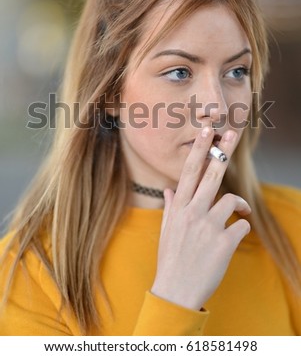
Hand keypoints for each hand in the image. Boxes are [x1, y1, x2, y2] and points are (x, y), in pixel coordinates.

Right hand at [151, 126, 250, 309]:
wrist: (176, 291)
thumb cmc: (171, 259)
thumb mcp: (166, 231)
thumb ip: (170, 207)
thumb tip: (169, 189)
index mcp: (179, 208)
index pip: (189, 171)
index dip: (199, 149)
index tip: (207, 131)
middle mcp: (193, 212)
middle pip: (211, 175)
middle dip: (222, 151)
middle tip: (232, 133)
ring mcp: (208, 227)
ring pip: (231, 199)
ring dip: (239, 204)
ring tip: (240, 210)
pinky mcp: (224, 242)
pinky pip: (241, 226)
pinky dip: (242, 227)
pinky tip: (235, 235)